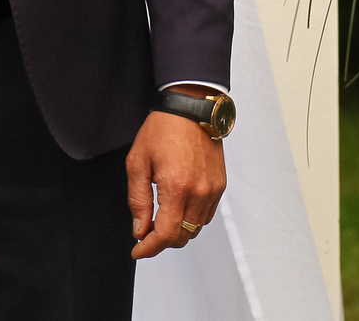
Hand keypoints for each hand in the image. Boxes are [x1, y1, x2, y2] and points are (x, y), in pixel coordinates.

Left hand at [126, 111, 225, 259]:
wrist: (191, 107)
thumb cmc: (162, 129)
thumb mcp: (138, 162)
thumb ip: (138, 200)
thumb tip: (140, 230)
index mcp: (177, 188)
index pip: (166, 234)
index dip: (150, 248)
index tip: (138, 250)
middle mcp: (199, 193)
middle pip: (182, 236)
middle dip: (162, 241)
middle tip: (145, 233)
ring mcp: (213, 190)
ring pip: (195, 229)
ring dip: (177, 231)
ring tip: (160, 219)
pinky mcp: (220, 185)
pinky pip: (206, 215)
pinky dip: (191, 219)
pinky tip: (178, 208)